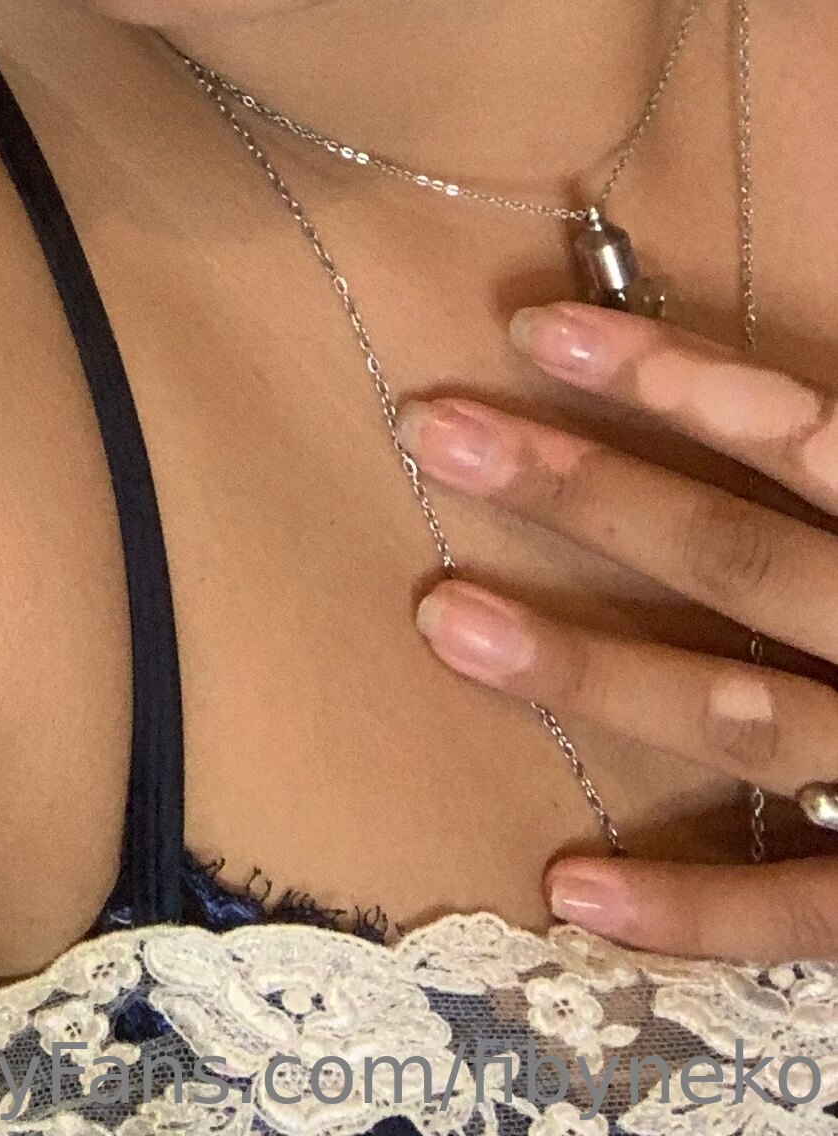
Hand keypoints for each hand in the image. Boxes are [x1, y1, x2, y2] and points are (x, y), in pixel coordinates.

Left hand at [397, 300, 837, 958]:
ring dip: (591, 670)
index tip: (538, 328)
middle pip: (744, 557)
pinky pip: (809, 908)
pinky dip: (693, 910)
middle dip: (587, 493)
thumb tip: (768, 393)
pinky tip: (569, 887)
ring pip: (747, 714)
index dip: (676, 377)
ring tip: (445, 622)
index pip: (807, 436)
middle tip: (438, 433)